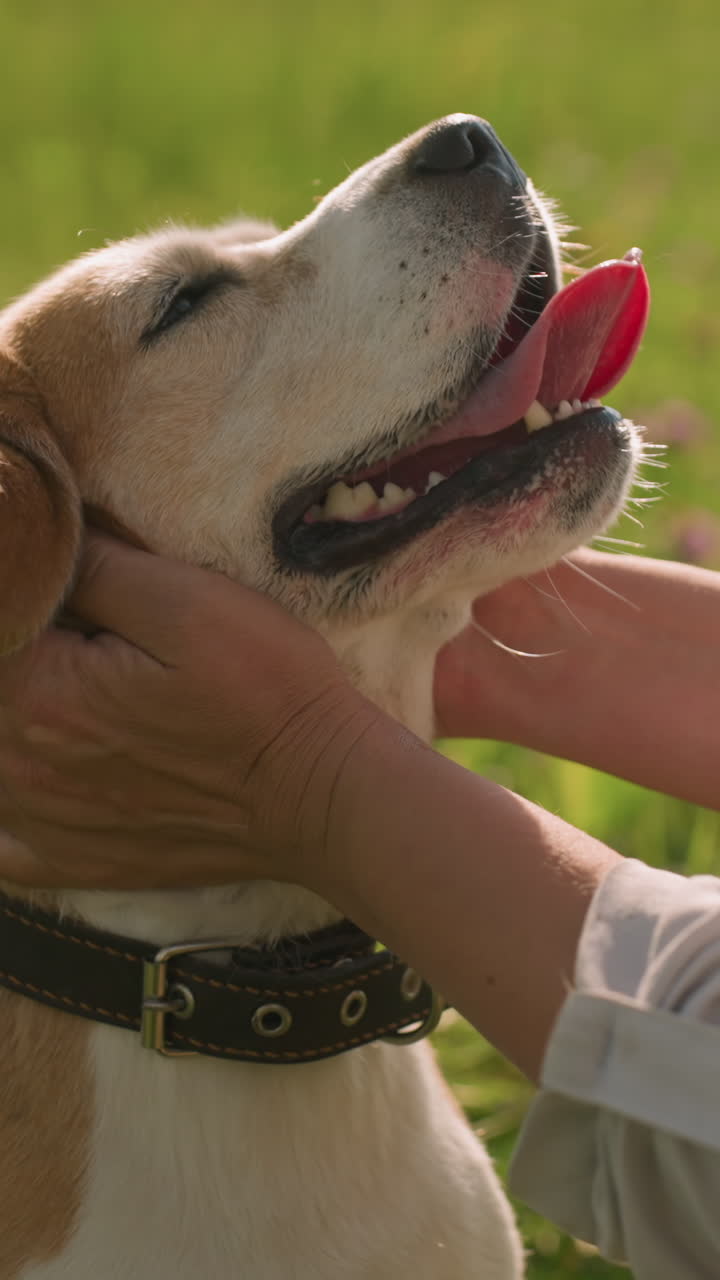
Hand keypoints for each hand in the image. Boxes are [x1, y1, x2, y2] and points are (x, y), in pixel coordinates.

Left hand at [0, 534, 379, 888]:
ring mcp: (45, 824)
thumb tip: (43, 541)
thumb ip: (94, 567)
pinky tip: (47, 777)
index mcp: (42, 693)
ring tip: (85, 697)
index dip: (33, 597)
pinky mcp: (75, 862)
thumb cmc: (265, 688)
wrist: (324, 793)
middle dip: (28, 656)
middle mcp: (23, 767)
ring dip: (17, 719)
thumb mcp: (187, 599)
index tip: (82, 592)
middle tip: (100, 644)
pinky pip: (2, 845)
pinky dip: (7, 811)